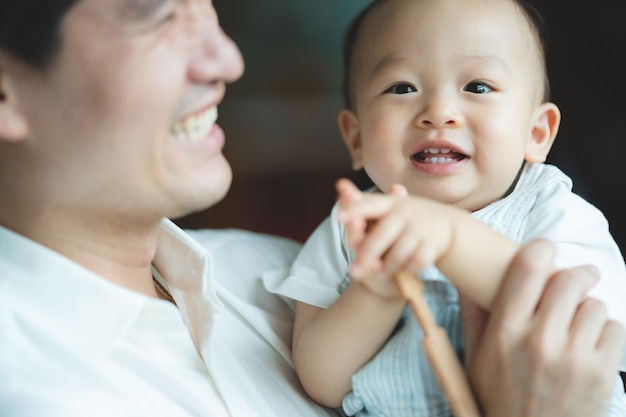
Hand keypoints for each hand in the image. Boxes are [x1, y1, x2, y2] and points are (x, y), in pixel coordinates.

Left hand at [336, 178, 459, 287]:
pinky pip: (416, 263)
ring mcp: (420, 229)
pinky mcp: (432, 245)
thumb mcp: (389, 208)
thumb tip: (340, 186)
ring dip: (388, 267)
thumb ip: (363, 204)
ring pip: (397, 254)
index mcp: (390, 203)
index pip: (370, 205)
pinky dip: (408, 270)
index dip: (355, 209)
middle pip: (380, 236)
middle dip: (367, 255)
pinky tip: (404, 271)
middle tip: (354, 272)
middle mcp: (405, 213)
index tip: (340, 218)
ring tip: (381, 273)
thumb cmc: (408, 218)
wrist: (448, 226)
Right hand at [461, 239, 625, 416]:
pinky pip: (614, 329)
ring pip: (594, 305)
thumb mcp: (476, 357)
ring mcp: (573, 357)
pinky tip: (590, 344)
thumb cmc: (498, 398)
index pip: (528, 269)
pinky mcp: (601, 373)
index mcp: (505, 332)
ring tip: (577, 323)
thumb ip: (474, 315)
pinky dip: (605, 332)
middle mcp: (539, 340)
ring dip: (588, 308)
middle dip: (574, 275)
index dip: (540, 249)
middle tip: (574, 278)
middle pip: (568, 280)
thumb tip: (468, 280)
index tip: (544, 248)